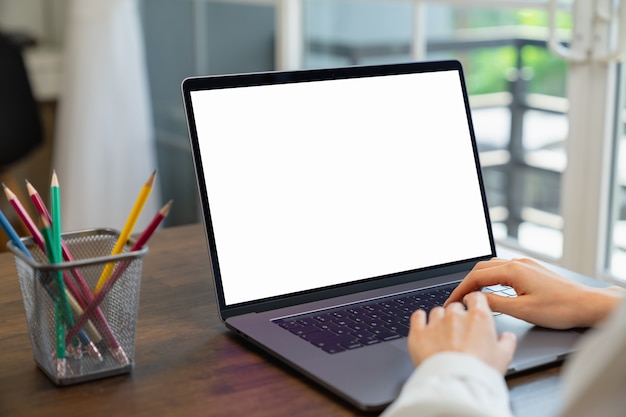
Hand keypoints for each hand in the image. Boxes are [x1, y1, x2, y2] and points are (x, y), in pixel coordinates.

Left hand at [408, 291, 515, 374]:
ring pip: (436, 312)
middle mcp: (455, 316)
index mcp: (478, 318)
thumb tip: (508, 337)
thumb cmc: (479, 373)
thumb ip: (507, 342)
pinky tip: (423, 325)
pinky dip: (420, 319)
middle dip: (457, 317)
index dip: (474, 302)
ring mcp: (435, 323)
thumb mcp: (503, 358)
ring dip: (439, 320)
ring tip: (442, 336)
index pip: (476, 297)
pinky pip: (418, 316)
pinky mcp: (418, 332)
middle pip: (455, 307)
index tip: (472, 307)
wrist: (455, 385)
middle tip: (459, 333)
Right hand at [445, 258, 623, 328]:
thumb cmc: (560, 308)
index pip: (476, 277)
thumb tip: (476, 299)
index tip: (452, 301)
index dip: (460, 290)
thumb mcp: (522, 310)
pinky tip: (491, 289)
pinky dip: (492, 278)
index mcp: (512, 270)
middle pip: (481, 268)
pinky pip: (504, 270)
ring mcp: (525, 265)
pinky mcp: (532, 270)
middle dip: (466, 283)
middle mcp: (517, 263)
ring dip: (478, 279)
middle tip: (456, 299)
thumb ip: (495, 302)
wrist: (588, 304)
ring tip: (470, 295)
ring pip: (493, 267)